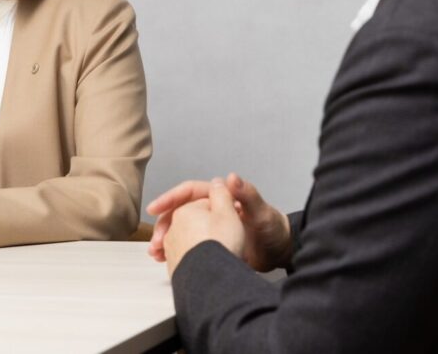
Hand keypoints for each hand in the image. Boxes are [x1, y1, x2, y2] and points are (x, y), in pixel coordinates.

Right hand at [148, 173, 291, 271]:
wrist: (281, 253)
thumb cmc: (274, 229)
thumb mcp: (262, 213)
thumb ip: (248, 195)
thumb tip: (230, 177)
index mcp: (221, 197)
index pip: (190, 192)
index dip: (171, 198)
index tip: (155, 209)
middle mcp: (213, 209)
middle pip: (181, 212)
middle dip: (165, 224)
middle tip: (156, 241)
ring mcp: (211, 227)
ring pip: (181, 229)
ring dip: (167, 239)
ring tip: (156, 253)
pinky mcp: (211, 243)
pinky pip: (188, 244)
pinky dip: (176, 251)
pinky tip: (166, 261)